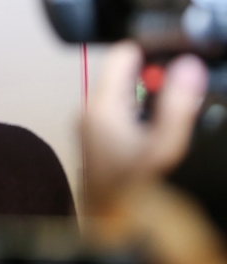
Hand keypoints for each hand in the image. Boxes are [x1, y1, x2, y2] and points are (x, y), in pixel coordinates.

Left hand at [83, 41, 206, 210]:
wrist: (113, 227)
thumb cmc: (131, 192)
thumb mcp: (164, 145)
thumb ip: (177, 104)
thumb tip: (187, 67)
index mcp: (100, 107)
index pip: (122, 55)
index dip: (150, 49)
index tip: (174, 53)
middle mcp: (89, 112)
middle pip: (124, 75)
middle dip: (153, 76)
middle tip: (181, 85)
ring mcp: (90, 126)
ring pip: (123, 95)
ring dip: (147, 97)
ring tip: (171, 109)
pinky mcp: (96, 140)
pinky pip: (120, 113)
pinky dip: (140, 114)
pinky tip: (156, 130)